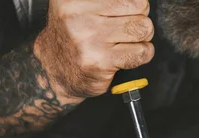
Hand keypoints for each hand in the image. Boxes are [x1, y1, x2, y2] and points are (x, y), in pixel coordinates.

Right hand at [35, 0, 154, 101]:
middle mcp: (77, 14)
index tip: (122, 13)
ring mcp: (89, 39)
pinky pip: (142, 52)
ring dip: (140, 38)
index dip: (132, 4)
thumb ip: (110, 1)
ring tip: (123, 42)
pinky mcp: (100, 62)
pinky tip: (125, 55)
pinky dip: (141, 54)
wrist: (55, 69)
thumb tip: (142, 0)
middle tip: (123, 29)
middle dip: (138, 19)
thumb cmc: (75, 34)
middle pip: (140, 6)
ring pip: (143, 28)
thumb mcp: (80, 5)